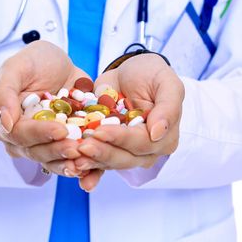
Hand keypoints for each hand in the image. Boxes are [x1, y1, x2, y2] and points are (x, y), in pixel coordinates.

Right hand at [0, 41, 87, 177]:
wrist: (60, 64)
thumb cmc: (33, 62)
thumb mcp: (16, 67)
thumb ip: (3, 93)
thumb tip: (4, 123)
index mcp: (4, 123)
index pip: (19, 134)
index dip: (39, 134)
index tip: (60, 129)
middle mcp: (21, 140)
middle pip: (36, 152)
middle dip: (57, 150)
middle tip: (77, 147)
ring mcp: (42, 145)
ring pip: (52, 161)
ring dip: (69, 163)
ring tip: (86, 158)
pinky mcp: (62, 146)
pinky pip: (70, 161)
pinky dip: (81, 166)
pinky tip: (93, 167)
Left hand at [74, 54, 183, 188]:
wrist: (129, 72)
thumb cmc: (151, 75)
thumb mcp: (167, 83)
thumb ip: (168, 107)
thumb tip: (157, 133)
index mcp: (164, 138)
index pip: (142, 142)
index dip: (121, 138)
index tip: (100, 131)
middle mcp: (147, 151)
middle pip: (125, 158)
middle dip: (103, 152)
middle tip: (82, 146)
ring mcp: (126, 152)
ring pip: (109, 163)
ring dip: (91, 162)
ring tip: (73, 157)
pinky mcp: (108, 149)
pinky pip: (98, 164)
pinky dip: (87, 170)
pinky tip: (73, 170)